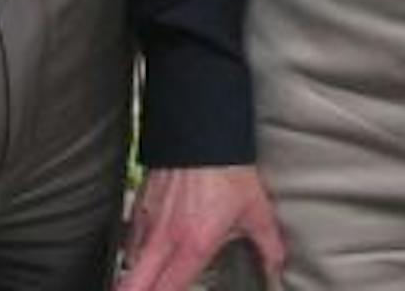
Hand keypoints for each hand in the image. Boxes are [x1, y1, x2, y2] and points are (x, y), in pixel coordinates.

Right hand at [119, 165, 285, 290]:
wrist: (203, 129)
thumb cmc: (227, 168)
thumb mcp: (256, 210)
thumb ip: (268, 245)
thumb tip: (276, 266)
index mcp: (193, 245)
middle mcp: (164, 237)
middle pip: (132, 286)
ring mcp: (148, 220)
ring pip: (128, 263)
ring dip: (136, 275)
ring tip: (148, 280)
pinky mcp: (140, 203)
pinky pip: (128, 237)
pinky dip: (135, 248)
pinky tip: (147, 250)